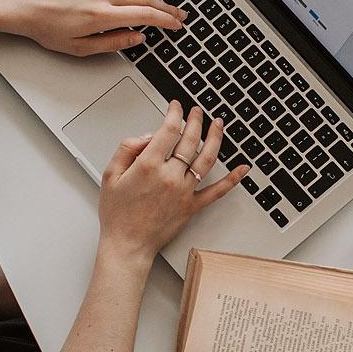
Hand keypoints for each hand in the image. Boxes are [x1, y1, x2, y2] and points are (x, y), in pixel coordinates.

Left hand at [1, 0, 186, 55]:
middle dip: (166, 6)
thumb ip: (112, 43)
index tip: (176, 24)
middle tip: (178, 13)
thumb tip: (136, 38)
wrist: (22, 6)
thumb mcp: (79, 48)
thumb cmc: (45, 27)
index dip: (166, 20)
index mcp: (102, 15)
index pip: (145, 15)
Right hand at [96, 101, 249, 261]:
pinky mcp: (192, 206)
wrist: (127, 244)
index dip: (174, 113)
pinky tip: (242, 168)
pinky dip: (232, 179)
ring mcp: (184, 191)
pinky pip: (217, 191)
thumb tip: (147, 136)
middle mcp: (169, 176)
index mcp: (148, 166)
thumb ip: (127, 149)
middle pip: (190, 139)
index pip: (168, 130)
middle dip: (195, 120)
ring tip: (218, 124)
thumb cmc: (117, 214)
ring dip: (215, 137)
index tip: (176, 107)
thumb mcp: (110, 174)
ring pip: (207, 159)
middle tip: (197, 111)